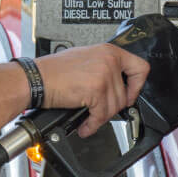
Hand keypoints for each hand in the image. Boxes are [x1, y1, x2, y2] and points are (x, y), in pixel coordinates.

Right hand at [36, 44, 150, 137]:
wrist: (37, 79)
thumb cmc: (54, 71)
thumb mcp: (86, 59)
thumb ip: (105, 67)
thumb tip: (118, 84)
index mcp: (109, 51)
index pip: (141, 68)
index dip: (137, 86)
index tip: (129, 94)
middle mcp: (109, 61)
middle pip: (126, 95)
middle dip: (112, 107)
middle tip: (99, 109)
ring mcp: (104, 75)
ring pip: (114, 108)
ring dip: (101, 117)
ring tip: (88, 117)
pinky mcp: (96, 90)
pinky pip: (102, 116)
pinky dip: (93, 125)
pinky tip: (85, 125)